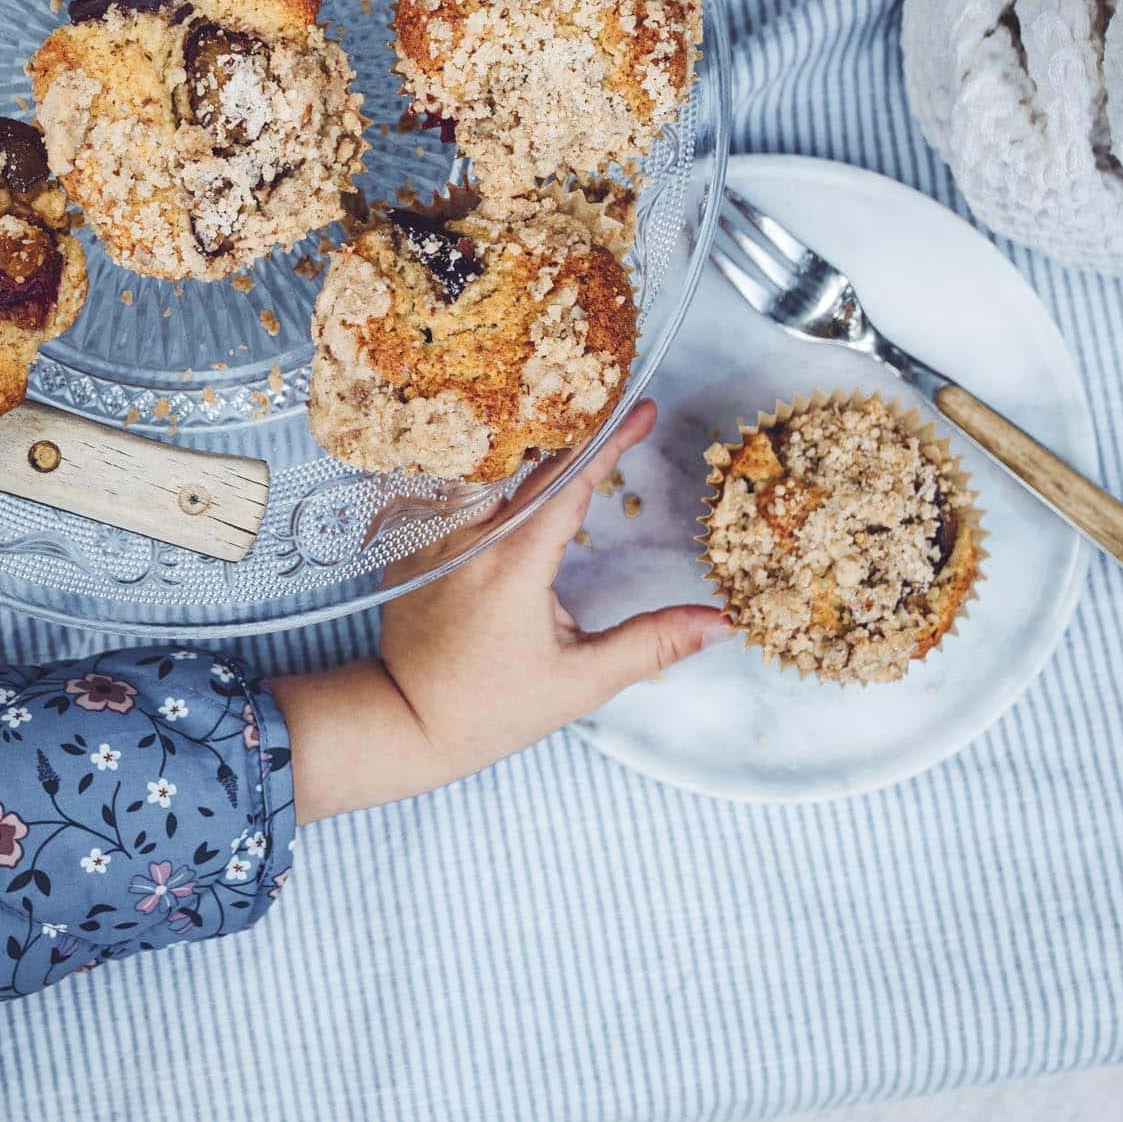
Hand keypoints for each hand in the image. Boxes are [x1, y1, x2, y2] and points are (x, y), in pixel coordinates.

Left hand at [271, 400, 734, 822]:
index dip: (611, 441)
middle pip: (532, 462)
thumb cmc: (494, 708)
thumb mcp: (581, 681)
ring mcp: (434, 532)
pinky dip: (484, 461)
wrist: (402, 721)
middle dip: (581, 430)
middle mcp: (471, 534)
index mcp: (515, 562)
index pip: (570, 481)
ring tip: (564, 407)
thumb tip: (720, 622)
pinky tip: (507, 447)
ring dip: (528, 438)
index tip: (645, 409)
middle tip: (618, 399)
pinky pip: (451, 483)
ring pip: (487, 463)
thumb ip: (652, 644)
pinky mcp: (411, 538)